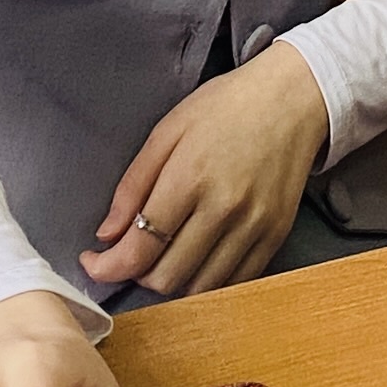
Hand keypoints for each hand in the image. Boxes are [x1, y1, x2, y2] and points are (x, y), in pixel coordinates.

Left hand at [82, 40, 329, 299]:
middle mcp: (224, 209)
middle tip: (131, 253)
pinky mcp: (276, 236)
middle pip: (166, 277)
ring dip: (172, 280)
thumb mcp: (167, 131)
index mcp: (189, 178)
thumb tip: (107, 235)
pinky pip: (234, 282)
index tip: (93, 262)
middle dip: (137, 273)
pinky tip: (195, 258)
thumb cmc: (226, 107)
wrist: (293, 98)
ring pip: (200, 288)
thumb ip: (133, 186)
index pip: (140, 248)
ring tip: (163, 254)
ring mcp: (254, 227)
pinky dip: (207, 281)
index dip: (107, 266)